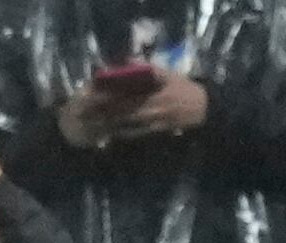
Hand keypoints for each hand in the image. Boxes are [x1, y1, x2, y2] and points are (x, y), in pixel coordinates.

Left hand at [56, 68, 207, 148]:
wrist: (202, 109)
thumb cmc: (184, 88)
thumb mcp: (169, 74)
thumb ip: (150, 70)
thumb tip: (130, 63)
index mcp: (151, 92)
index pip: (124, 94)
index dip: (106, 97)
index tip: (90, 97)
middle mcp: (149, 109)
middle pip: (120, 112)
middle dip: (101, 114)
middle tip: (83, 116)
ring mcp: (152, 122)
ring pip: (125, 125)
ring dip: (108, 126)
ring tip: (91, 127)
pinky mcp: (155, 131)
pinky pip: (136, 134)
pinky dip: (121, 135)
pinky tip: (110, 136)